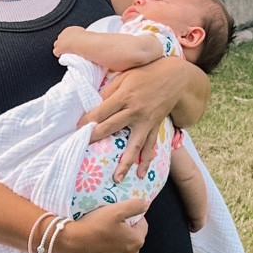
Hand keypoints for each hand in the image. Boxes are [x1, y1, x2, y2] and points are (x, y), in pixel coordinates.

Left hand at [52, 27, 85, 57]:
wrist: (81, 42)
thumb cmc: (85, 39)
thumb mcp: (85, 34)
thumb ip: (83, 35)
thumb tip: (89, 37)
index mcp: (69, 30)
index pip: (66, 34)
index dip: (68, 39)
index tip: (71, 43)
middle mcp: (63, 34)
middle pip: (60, 38)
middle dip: (63, 42)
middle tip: (68, 47)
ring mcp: (60, 41)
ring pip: (56, 44)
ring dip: (59, 48)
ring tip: (64, 52)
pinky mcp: (59, 48)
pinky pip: (55, 51)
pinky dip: (58, 54)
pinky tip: (60, 56)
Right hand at [57, 198, 147, 252]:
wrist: (69, 243)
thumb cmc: (93, 226)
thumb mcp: (115, 210)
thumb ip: (135, 206)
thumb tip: (145, 205)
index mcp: (137, 241)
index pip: (142, 225)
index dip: (132, 218)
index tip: (119, 216)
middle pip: (133, 239)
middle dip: (125, 232)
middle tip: (110, 225)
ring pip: (123, 251)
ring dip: (117, 244)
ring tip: (103, 236)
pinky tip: (99, 248)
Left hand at [84, 54, 188, 177]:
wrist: (176, 77)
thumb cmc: (146, 73)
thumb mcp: (125, 76)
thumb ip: (109, 91)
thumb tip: (94, 105)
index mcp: (124, 96)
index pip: (101, 111)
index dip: (87, 120)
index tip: (76, 129)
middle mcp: (135, 110)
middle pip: (111, 127)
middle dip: (95, 138)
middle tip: (81, 149)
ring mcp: (146, 121)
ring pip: (134, 144)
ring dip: (125, 162)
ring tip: (117, 178)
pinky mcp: (154, 127)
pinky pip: (150, 146)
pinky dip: (146, 160)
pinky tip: (140, 174)